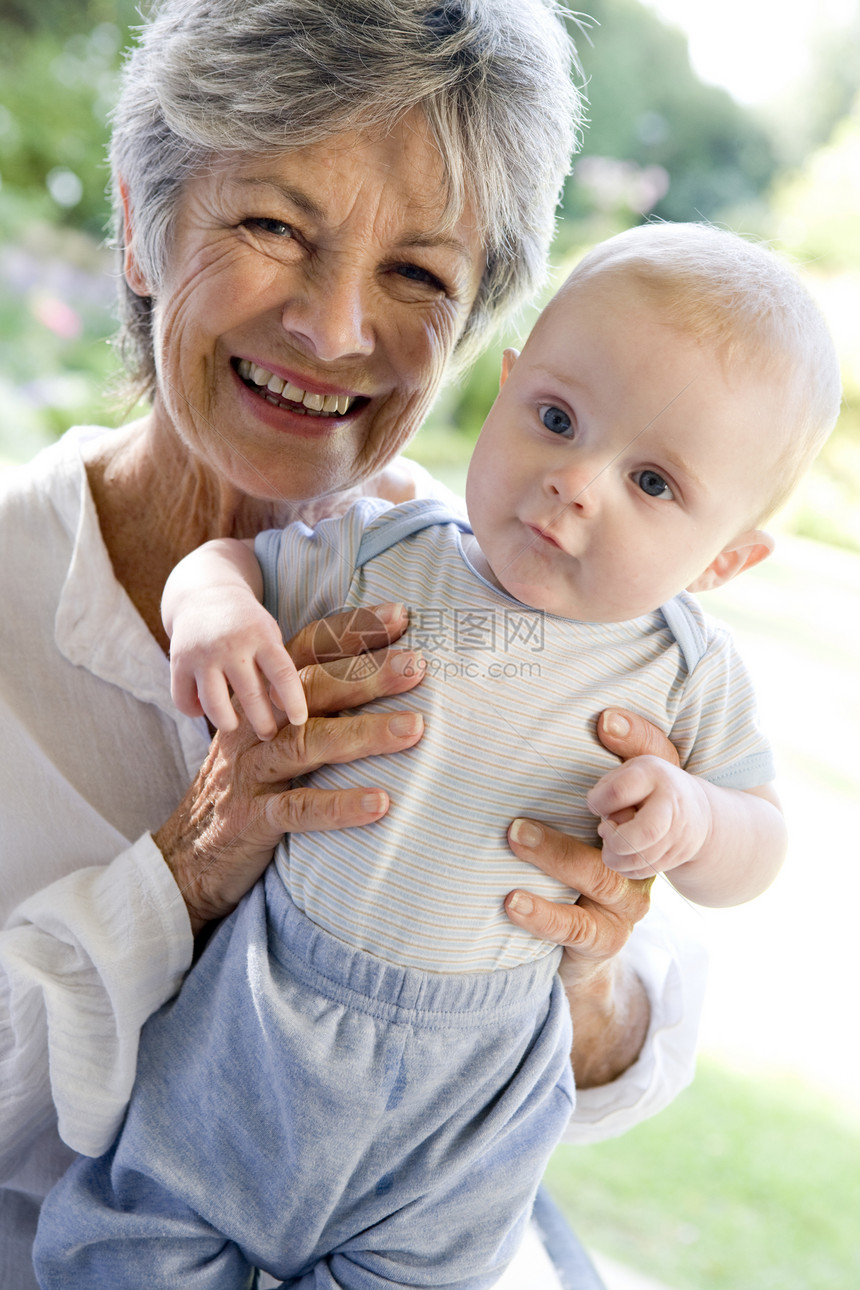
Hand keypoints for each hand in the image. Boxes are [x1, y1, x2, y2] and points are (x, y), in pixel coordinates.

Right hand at [156, 605, 424, 934]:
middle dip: (367, 673)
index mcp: (261, 704)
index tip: (401, 615)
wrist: (184, 857)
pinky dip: (339, 805)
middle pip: (311, 689)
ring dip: (365, 733)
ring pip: (307, 742)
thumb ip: (309, 713)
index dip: (351, 631)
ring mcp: (251, 773)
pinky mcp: (251, 820)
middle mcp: (254, 728)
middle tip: (418, 664)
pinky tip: (380, 802)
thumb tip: (379, 684)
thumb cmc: (244, 792)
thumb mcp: (269, 743)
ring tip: (416, 727)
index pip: (307, 654)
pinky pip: (297, 809)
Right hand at [169, 588, 307, 737]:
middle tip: (268, 735)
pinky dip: (194, 711)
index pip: (282, 674)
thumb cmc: (246, 625)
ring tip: (235, 724)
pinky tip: (205, 708)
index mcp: (260, 637)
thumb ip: (277, 669)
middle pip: (250, 696)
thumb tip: (282, 710)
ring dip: (228, 723)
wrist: (205, 595)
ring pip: (214, 706)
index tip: (300, 722)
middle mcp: (231, 646)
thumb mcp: (268, 636)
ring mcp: (202, 654)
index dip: (294, 702)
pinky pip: (184, 701)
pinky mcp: (178, 661)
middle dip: (263, 724)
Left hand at [502, 706, 680, 1086]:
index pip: (654, 769)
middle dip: (589, 800)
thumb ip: (571, 771)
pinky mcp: (607, 938)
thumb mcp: (572, 813)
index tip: (603, 720)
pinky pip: (579, 927)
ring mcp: (627, 900)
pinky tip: (511, 902)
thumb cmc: (567, 862)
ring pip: (601, 876)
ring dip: (554, 856)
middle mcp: (642, 853)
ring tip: (513, 837)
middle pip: (633, 825)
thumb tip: (567, 717)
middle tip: (524, 796)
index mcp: (639, 815)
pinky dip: (545, 914)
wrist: (583, 946)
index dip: (638, 740)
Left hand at [588, 756, 711, 878]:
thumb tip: (595, 808)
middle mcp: (670, 804)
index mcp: (653, 774)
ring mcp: (678, 833)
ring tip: (610, 843)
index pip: (618, 792)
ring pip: (640, 859)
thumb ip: (608, 786)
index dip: (597, 803)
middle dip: (614, 840)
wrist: (696, 809)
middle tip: (604, 831)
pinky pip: (644, 871)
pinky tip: (622, 854)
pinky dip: (625, 868)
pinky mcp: (677, 856)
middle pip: (644, 832)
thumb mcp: (630, 771)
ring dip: (614, 857)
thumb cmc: (650, 787)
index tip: (595, 804)